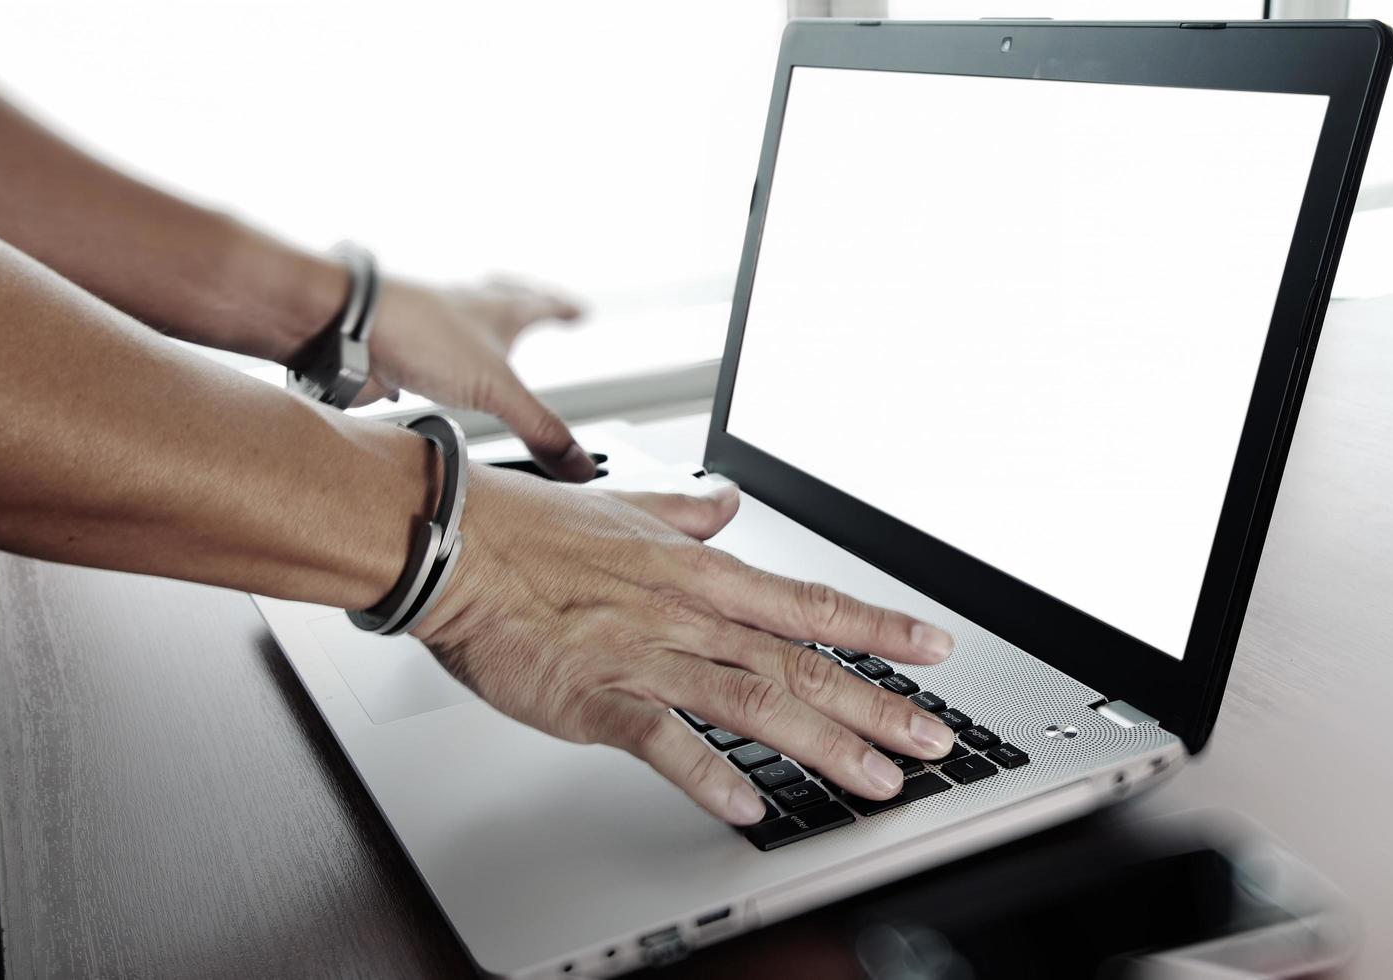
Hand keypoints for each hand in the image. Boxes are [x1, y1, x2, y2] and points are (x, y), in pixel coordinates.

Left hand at [358, 276, 597, 480]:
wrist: (346, 325)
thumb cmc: (421, 335)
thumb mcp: (496, 389)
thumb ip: (539, 429)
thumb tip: (581, 465)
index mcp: (495, 311)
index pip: (541, 305)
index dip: (562, 310)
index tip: (580, 311)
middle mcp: (463, 312)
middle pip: (502, 300)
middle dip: (523, 302)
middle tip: (536, 301)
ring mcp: (428, 329)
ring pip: (462, 326)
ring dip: (478, 333)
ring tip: (486, 342)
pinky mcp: (398, 350)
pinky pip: (424, 357)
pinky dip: (434, 365)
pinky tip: (428, 378)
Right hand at [411, 465, 957, 824]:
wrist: (458, 546)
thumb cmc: (533, 529)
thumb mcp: (628, 507)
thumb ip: (687, 511)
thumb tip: (728, 502)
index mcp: (701, 573)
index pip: (810, 602)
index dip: (879, 627)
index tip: (934, 648)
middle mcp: (689, 614)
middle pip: (802, 663)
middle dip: (877, 704)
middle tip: (933, 740)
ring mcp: (647, 656)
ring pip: (755, 702)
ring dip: (823, 744)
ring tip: (876, 781)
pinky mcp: (597, 697)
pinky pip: (663, 741)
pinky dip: (706, 774)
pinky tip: (746, 807)